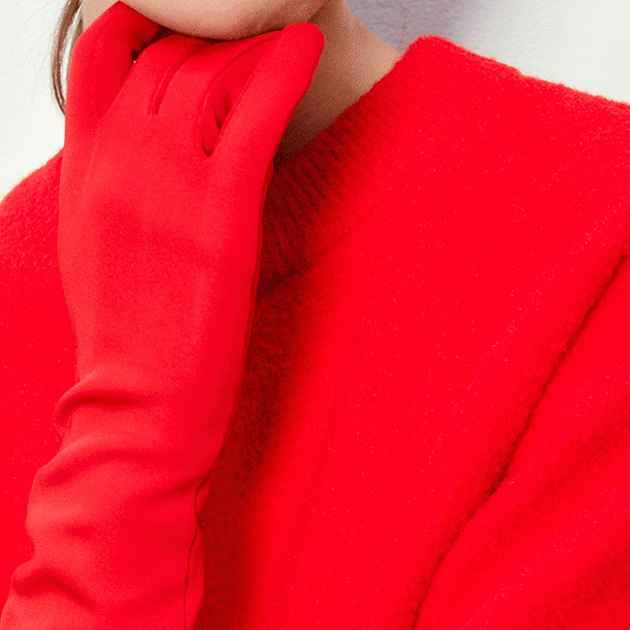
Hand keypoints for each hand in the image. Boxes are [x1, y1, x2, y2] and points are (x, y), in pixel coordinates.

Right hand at [0, 2, 322, 628]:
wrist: (137, 402)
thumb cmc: (124, 333)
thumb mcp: (96, 246)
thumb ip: (109, 184)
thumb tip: (136, 148)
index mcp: (83, 166)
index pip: (104, 53)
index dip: (147, 24)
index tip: (187, 27)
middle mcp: (117, 159)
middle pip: (168, 53)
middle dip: (212, 33)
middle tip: (249, 33)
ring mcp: (165, 179)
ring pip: (211, 71)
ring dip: (250, 46)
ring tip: (281, 39)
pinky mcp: (218, 208)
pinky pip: (253, 112)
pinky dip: (281, 69)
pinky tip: (303, 47)